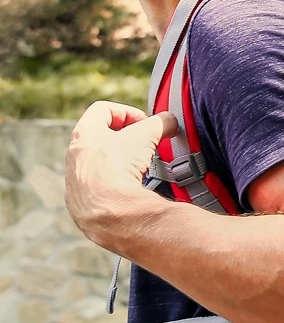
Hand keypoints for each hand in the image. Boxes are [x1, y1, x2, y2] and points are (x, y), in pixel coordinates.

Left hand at [65, 101, 177, 246]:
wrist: (110, 212)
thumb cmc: (120, 168)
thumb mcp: (146, 136)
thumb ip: (161, 123)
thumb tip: (170, 122)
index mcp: (84, 134)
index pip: (103, 110)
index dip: (128, 112)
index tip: (145, 123)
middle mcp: (74, 157)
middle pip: (100, 138)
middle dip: (126, 139)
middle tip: (145, 146)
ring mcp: (76, 182)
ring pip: (100, 165)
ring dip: (121, 164)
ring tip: (141, 170)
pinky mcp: (83, 205)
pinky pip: (101, 190)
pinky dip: (117, 187)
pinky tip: (132, 191)